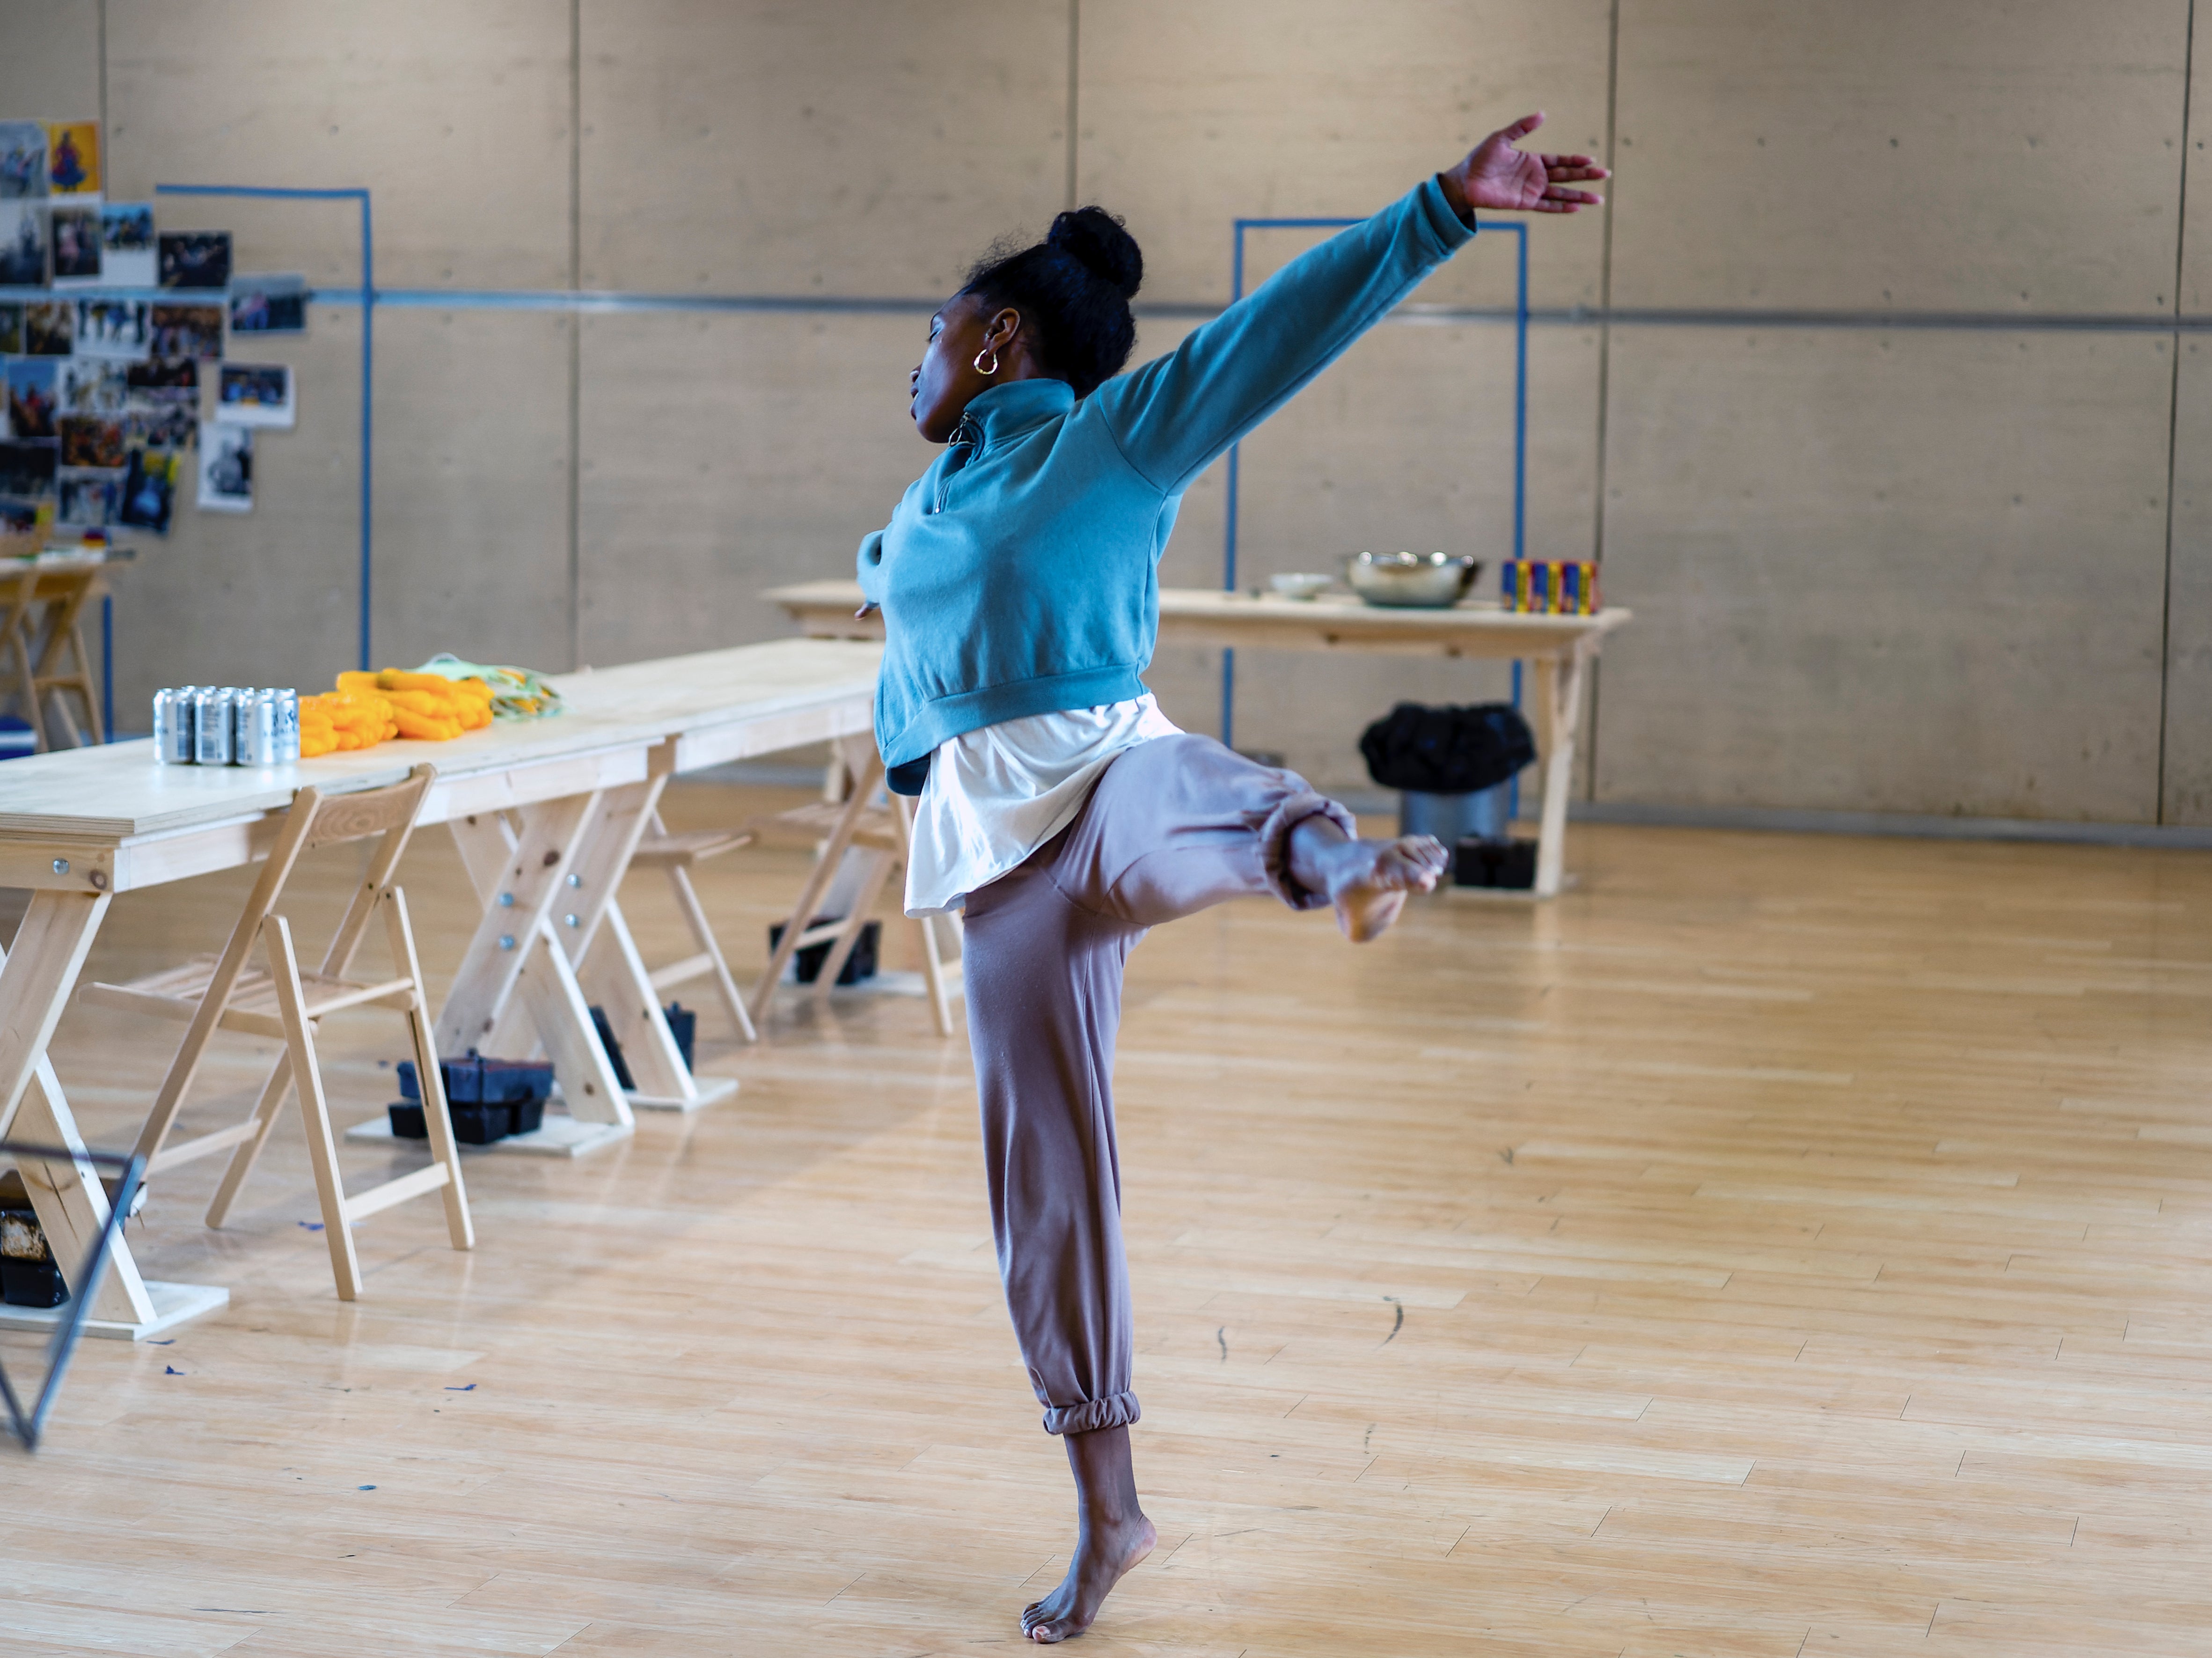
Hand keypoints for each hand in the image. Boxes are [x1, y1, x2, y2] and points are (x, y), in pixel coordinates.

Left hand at [1440, 112, 1606, 217]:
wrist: (1464, 180)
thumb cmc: (1480, 158)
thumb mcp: (1502, 138)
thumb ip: (1522, 127)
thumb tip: (1543, 113)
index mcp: (1532, 160)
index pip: (1560, 160)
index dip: (1576, 160)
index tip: (1592, 160)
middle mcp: (1535, 176)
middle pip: (1566, 176)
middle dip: (1586, 176)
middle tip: (1605, 175)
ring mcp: (1531, 191)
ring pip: (1560, 194)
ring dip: (1579, 195)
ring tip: (1598, 198)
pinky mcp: (1523, 203)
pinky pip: (1546, 206)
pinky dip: (1561, 208)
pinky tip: (1576, 207)